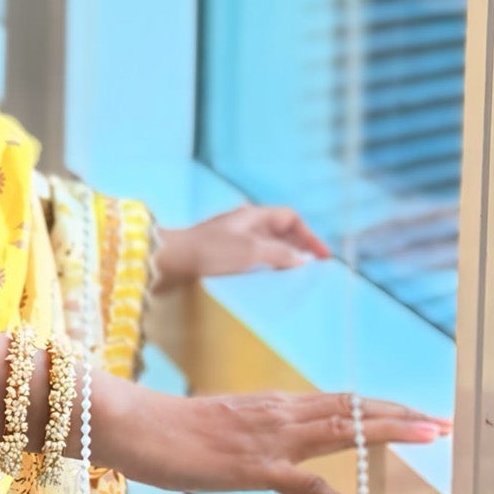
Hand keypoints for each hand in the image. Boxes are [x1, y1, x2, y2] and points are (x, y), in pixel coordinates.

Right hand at [99, 380, 447, 493]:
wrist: (132, 424)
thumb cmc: (165, 430)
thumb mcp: (218, 427)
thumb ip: (250, 434)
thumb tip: (267, 449)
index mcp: (272, 405)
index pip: (339, 402)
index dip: (380, 407)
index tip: (416, 411)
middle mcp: (280, 413)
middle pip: (353, 409)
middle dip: (402, 415)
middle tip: (443, 422)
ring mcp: (270, 439)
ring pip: (344, 430)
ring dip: (391, 432)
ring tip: (430, 436)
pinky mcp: (256, 468)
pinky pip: (309, 486)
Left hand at [155, 202, 331, 286]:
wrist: (171, 258)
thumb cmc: (210, 251)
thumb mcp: (250, 252)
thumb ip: (279, 255)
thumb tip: (303, 260)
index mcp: (253, 216)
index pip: (290, 218)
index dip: (309, 235)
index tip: (322, 256)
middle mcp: (245, 223)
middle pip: (280, 230)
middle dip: (299, 246)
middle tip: (314, 266)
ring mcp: (233, 237)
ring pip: (268, 244)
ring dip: (283, 256)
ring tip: (296, 274)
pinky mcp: (222, 253)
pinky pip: (254, 255)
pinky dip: (267, 264)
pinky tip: (268, 277)